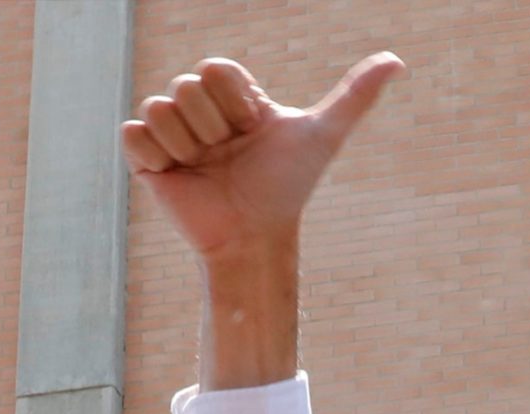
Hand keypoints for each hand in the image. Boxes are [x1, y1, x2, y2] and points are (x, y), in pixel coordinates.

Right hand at [121, 54, 402, 265]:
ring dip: (189, 145)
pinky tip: (181, 175)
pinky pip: (133, 134)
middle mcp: (198, 107)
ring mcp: (169, 131)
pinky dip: (158, 157)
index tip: (255, 130)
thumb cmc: (288, 187)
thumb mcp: (322, 136)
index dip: (236, 102)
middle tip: (230, 154)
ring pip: (158, 107)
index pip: (216, 68)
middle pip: (186, 86)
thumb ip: (355, 95)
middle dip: (215, 126)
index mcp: (231, 95)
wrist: (256, 236)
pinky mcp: (144, 157)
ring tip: (207, 168)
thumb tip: (396, 60)